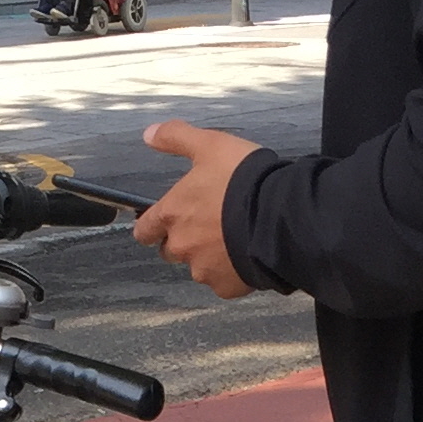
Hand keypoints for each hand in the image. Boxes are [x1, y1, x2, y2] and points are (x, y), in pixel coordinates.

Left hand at [134, 119, 259, 299]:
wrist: (278, 215)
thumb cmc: (242, 180)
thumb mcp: (209, 145)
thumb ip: (176, 138)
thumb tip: (149, 134)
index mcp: (172, 214)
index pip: (145, 230)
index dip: (151, 226)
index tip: (160, 223)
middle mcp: (182, 246)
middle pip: (170, 251)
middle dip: (184, 240)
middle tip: (208, 224)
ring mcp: (204, 270)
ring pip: (198, 267)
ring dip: (209, 256)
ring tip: (232, 238)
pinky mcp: (227, 287)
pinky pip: (224, 283)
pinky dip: (232, 272)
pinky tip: (246, 255)